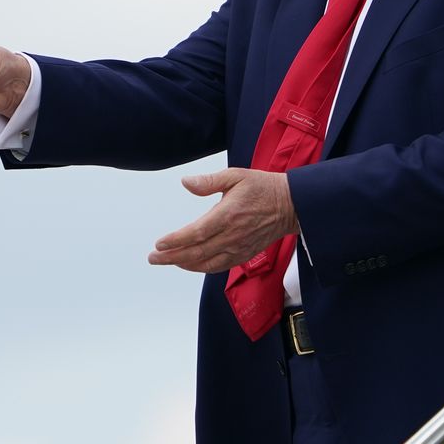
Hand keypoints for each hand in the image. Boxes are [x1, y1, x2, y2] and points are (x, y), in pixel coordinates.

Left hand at [149, 168, 297, 273]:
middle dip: (172, 257)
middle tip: (153, 257)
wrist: (291, 205)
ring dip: (183, 264)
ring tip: (166, 261)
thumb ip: (209, 181)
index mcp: (228, 215)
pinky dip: (201, 267)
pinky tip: (189, 264)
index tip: (159, 243)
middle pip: (197, 252)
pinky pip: (219, 266)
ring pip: (206, 263)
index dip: (176, 240)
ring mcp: (239, 248)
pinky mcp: (244, 254)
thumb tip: (186, 182)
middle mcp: (233, 235)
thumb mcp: (235, 176)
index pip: (197, 233)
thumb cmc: (263, 188)